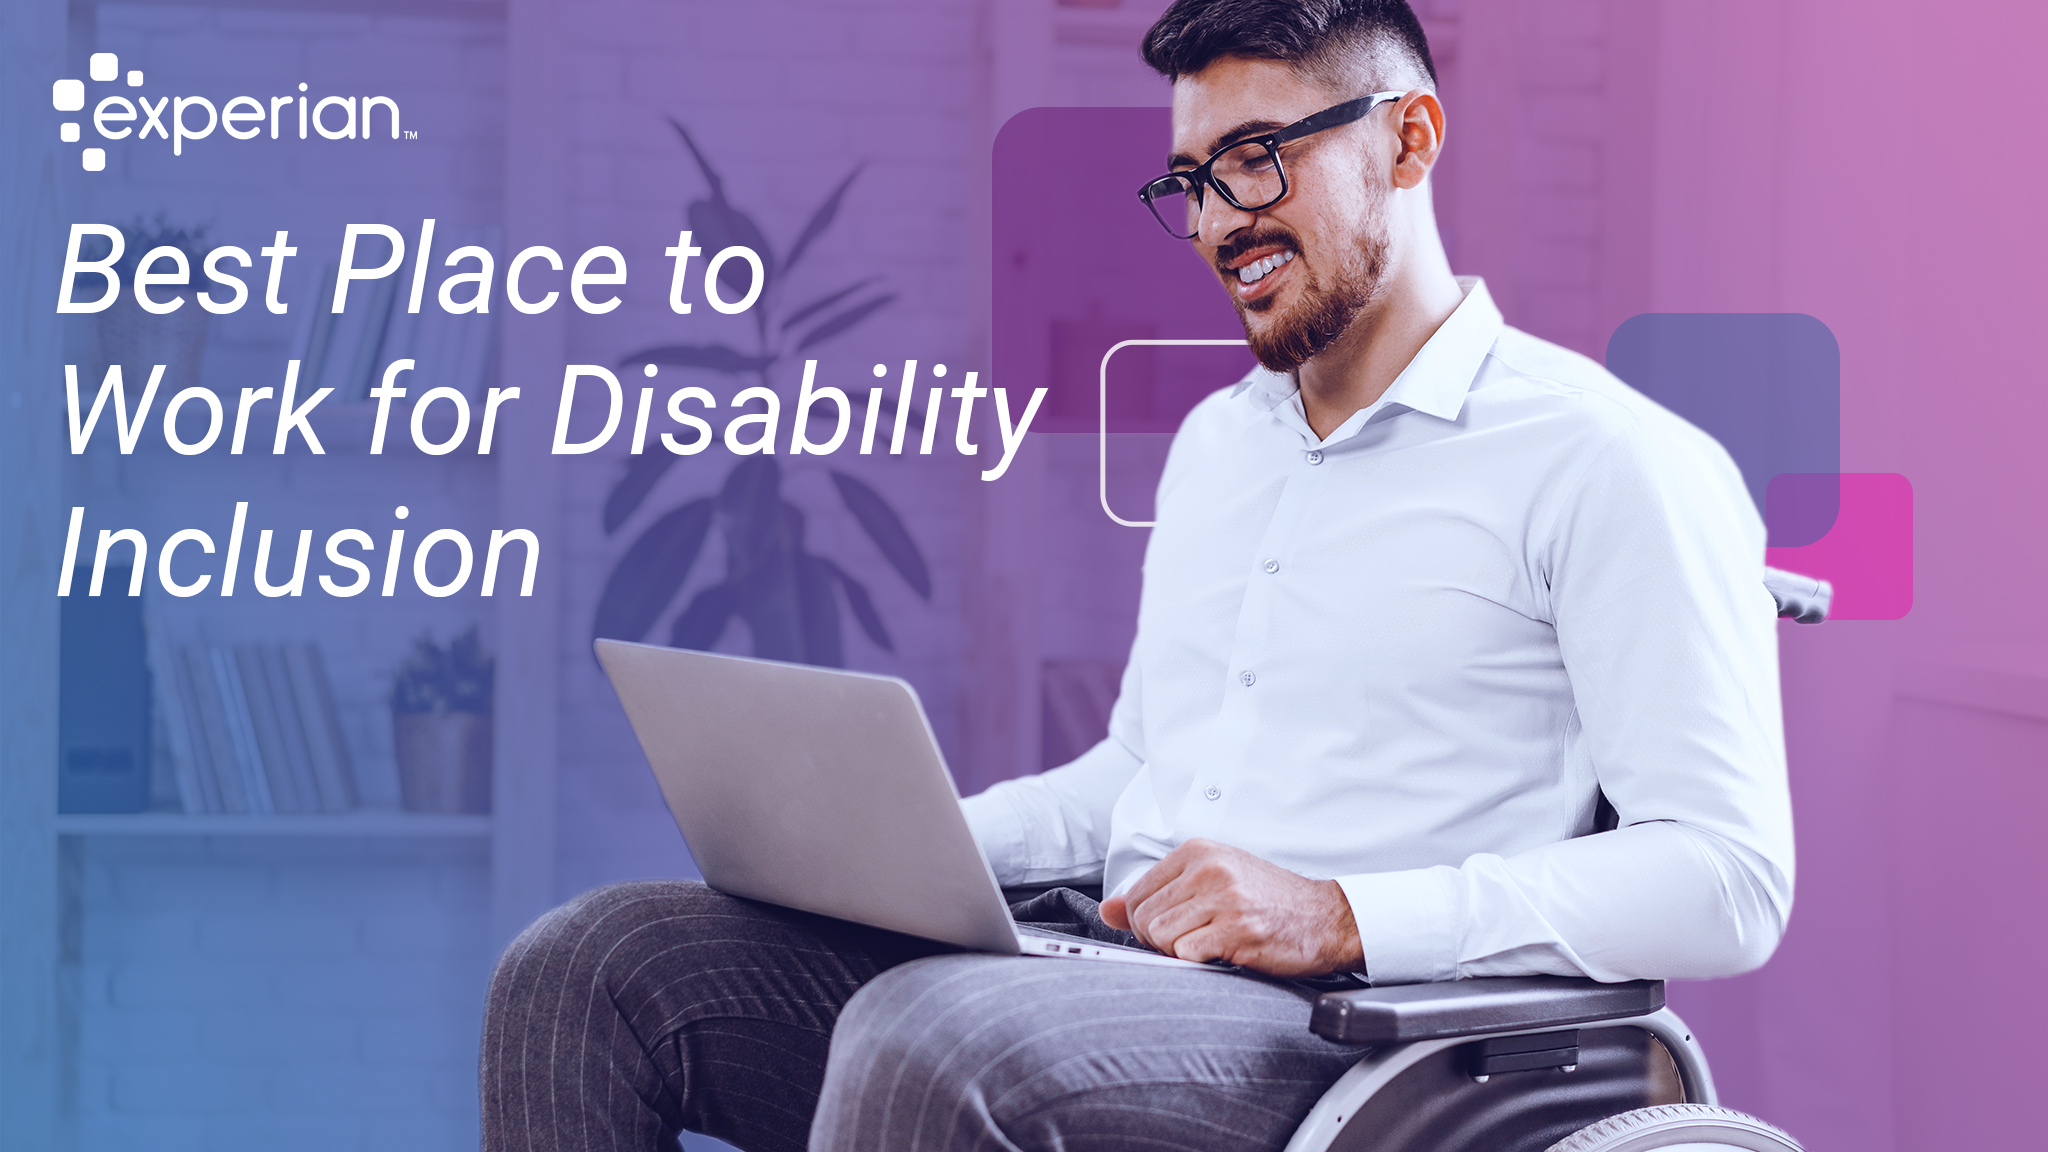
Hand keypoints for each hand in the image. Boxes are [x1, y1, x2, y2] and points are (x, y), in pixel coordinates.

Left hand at [1099, 838, 1364, 976]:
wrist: (1326, 918)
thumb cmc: (1269, 901)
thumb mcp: (1212, 882)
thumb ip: (1158, 893)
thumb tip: (1108, 910)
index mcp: (1197, 851)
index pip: (1137, 894)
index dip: (1147, 922)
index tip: (1176, 928)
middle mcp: (1208, 869)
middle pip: (1144, 919)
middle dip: (1161, 941)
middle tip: (1195, 942)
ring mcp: (1224, 898)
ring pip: (1161, 938)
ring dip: (1180, 953)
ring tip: (1211, 946)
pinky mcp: (1237, 929)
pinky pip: (1187, 955)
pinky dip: (1200, 962)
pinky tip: (1225, 953)